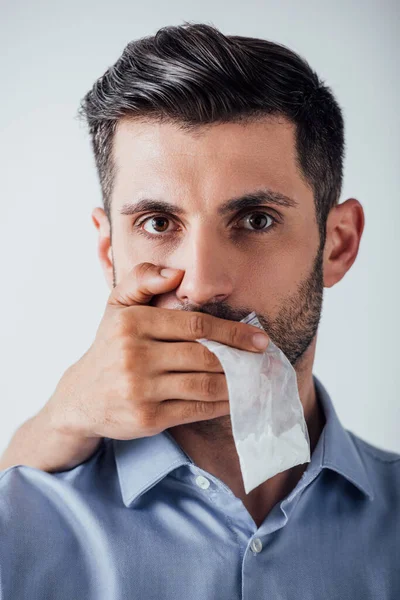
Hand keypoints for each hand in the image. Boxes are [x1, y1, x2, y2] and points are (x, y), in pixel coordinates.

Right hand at [44, 262, 269, 443]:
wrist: (82, 397)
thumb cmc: (110, 346)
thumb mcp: (117, 305)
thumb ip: (142, 279)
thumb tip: (177, 273)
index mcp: (133, 323)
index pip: (195, 325)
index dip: (232, 332)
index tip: (258, 339)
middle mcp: (134, 355)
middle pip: (204, 356)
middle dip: (240, 358)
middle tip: (262, 361)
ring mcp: (140, 390)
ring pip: (203, 384)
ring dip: (235, 383)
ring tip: (253, 379)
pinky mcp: (147, 418)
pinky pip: (196, 409)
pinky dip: (220, 404)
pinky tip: (233, 398)